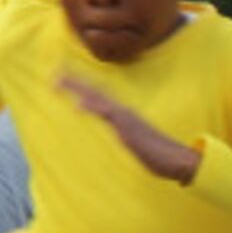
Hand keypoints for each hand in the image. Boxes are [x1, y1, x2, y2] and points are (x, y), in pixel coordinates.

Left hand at [59, 73, 199, 182]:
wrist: (177, 160)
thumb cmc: (159, 155)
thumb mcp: (138, 142)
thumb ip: (127, 135)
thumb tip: (121, 135)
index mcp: (124, 115)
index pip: (100, 97)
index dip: (83, 87)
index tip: (66, 78)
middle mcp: (123, 112)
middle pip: (96, 92)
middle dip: (75, 82)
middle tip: (54, 72)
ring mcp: (126, 118)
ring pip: (98, 98)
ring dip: (78, 89)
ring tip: (59, 82)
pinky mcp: (128, 128)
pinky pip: (108, 115)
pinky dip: (93, 108)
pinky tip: (78, 105)